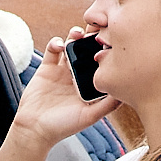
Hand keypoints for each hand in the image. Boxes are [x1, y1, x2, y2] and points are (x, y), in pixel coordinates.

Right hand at [13, 29, 121, 147]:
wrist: (35, 129)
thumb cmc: (63, 126)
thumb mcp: (90, 116)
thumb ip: (108, 105)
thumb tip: (126, 90)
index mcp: (90, 83)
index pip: (102, 61)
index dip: (107, 49)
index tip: (110, 42)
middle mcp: (78, 74)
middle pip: (88, 48)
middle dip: (92, 36)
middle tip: (95, 31)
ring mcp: (63, 69)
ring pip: (72, 44)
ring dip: (76, 35)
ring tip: (78, 34)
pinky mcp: (47, 67)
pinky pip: (53, 48)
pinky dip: (56, 42)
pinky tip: (60, 46)